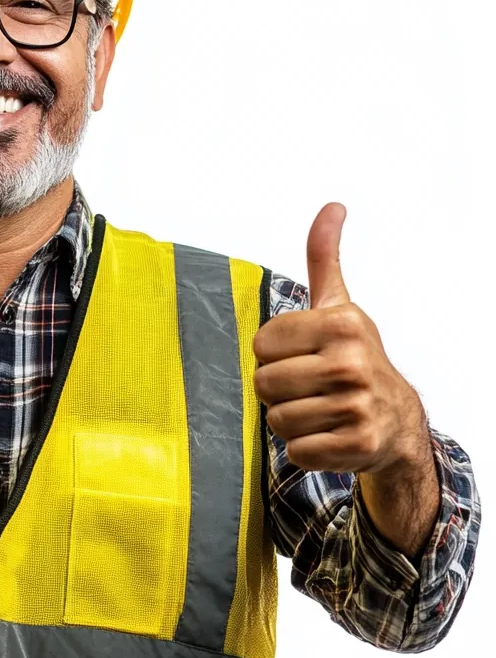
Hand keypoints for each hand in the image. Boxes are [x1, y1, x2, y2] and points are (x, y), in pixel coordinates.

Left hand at [252, 203, 427, 474]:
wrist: (396, 419)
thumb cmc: (353, 356)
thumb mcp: (338, 304)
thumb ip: (324, 256)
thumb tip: (332, 206)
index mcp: (341, 323)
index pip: (260, 345)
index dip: (274, 355)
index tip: (303, 355)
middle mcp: (352, 362)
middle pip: (264, 384)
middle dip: (278, 390)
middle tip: (310, 387)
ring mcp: (358, 406)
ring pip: (277, 420)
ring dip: (290, 420)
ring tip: (320, 410)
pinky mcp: (358, 445)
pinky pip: (296, 451)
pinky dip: (306, 449)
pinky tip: (330, 436)